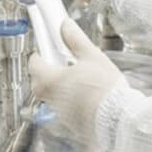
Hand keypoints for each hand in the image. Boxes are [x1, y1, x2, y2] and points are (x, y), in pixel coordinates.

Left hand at [29, 19, 126, 151]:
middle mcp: (49, 99)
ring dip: (60, 87)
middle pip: (39, 82)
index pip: (34, 64)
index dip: (40, 53)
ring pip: (51, 96)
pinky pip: (63, 108)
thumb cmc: (105, 89)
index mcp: (51, 80)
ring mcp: (58, 113)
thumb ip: (76, 40)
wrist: (117, 118)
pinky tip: (86, 95)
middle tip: (63, 62)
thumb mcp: (92, 56)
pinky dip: (69, 100)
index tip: (47, 48)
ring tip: (79, 79)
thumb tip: (66, 26)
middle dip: (47, 71)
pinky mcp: (68, 124)